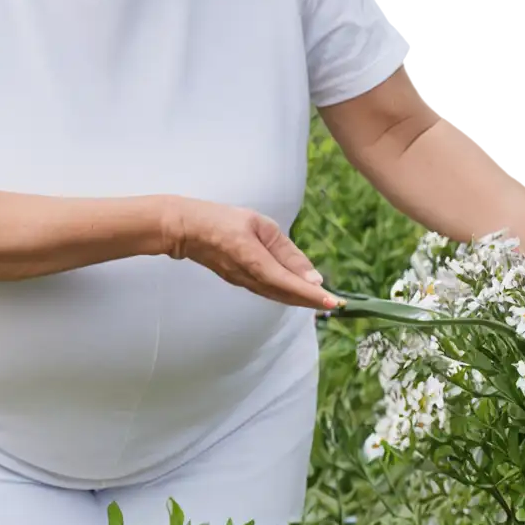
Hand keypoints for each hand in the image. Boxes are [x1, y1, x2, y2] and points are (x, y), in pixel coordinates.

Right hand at [164, 197, 341, 311]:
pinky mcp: (241, 280)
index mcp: (257, 262)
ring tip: (322, 299)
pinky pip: (269, 292)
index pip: (292, 285)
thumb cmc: (223, 220)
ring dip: (301, 300)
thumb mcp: (259, 226)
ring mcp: (244, 282)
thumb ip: (286, 250)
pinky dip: (287, 294)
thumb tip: (312, 276)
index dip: (314, 295)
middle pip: (288, 296)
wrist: (188, 229)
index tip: (334, 301)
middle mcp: (251, 279)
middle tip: (337, 304)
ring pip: (279, 296)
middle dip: (313, 301)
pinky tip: (297, 291)